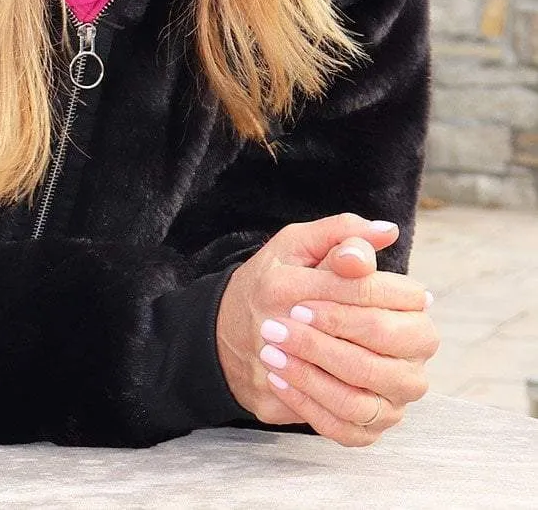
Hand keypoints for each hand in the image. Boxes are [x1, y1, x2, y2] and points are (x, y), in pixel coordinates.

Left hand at [216, 214, 435, 444]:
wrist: (248, 334)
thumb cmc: (280, 285)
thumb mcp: (298, 249)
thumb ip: (338, 238)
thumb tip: (384, 230)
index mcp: (404, 305)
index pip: (401, 300)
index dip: (348, 301)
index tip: (299, 303)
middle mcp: (410, 353)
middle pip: (388, 346)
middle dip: (328, 338)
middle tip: (280, 327)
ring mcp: (394, 394)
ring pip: (367, 393)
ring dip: (312, 373)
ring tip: (273, 354)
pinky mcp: (370, 426)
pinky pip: (348, 427)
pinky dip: (307, 404)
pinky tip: (280, 380)